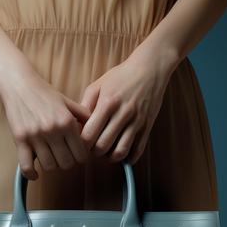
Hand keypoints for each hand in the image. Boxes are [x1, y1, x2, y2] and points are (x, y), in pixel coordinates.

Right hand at [0, 65, 91, 179]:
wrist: (19, 84)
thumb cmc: (45, 94)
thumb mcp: (69, 102)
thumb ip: (84, 116)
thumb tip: (96, 131)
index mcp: (67, 122)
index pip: (81, 154)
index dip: (82, 157)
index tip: (78, 154)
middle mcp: (52, 130)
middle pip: (67, 163)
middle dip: (69, 162)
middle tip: (66, 156)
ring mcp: (35, 136)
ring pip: (50, 166)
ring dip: (52, 165)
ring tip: (52, 158)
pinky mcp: (20, 140)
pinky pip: (26, 165)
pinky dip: (31, 174)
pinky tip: (36, 173)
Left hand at [79, 47, 176, 164]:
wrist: (150, 68)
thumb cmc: (120, 77)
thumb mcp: (97, 85)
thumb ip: (85, 106)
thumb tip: (77, 127)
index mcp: (107, 103)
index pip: (89, 135)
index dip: (82, 144)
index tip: (82, 142)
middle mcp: (122, 114)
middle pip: (102, 146)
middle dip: (94, 151)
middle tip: (93, 147)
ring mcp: (137, 121)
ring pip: (120, 152)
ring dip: (110, 157)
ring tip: (107, 151)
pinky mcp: (147, 126)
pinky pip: (137, 150)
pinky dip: (128, 158)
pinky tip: (121, 152)